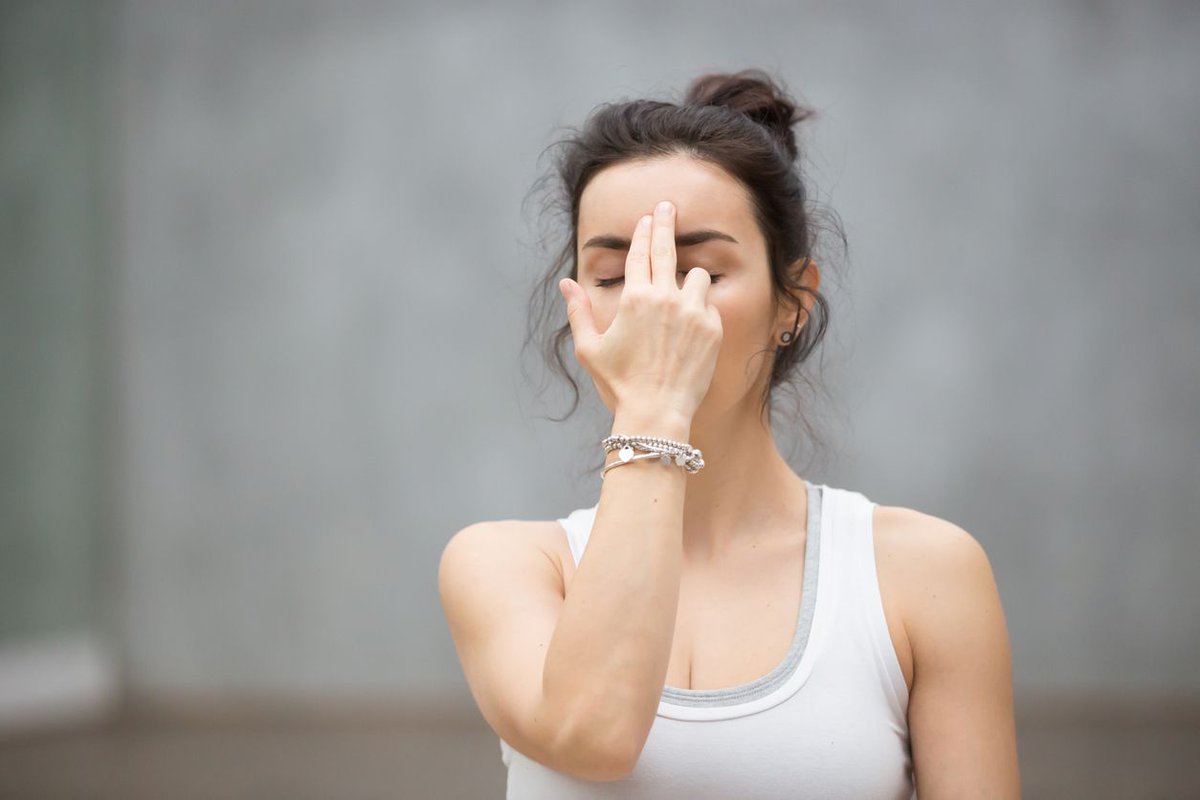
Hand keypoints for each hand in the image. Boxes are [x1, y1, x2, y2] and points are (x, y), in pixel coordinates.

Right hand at [558, 200, 722, 420]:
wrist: (656, 412)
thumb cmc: (619, 383)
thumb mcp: (589, 348)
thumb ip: (578, 311)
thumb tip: (566, 284)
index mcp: (634, 298)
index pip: (639, 253)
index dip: (643, 233)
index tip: (648, 218)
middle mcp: (665, 298)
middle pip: (668, 249)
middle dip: (667, 223)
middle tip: (669, 207)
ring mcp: (692, 311)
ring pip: (697, 276)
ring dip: (689, 279)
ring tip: (681, 293)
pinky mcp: (712, 328)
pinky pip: (709, 305)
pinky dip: (701, 309)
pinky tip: (691, 328)